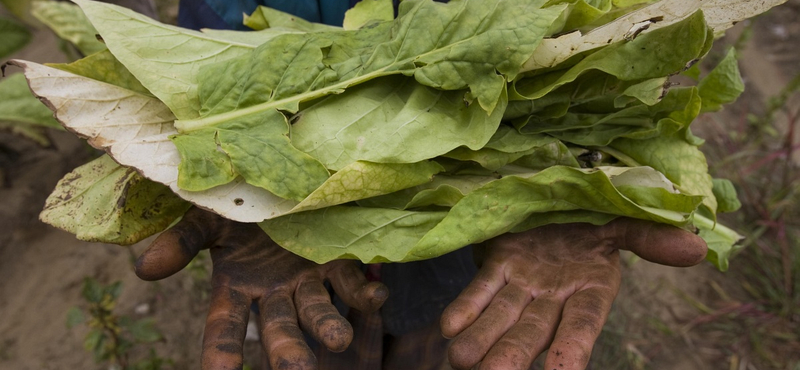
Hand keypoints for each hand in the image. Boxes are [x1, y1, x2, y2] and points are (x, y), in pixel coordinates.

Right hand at [135, 208, 388, 369]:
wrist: (277, 174)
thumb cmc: (236, 201)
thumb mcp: (207, 218)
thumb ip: (182, 242)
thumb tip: (143, 269)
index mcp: (236, 287)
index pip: (224, 328)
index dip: (223, 353)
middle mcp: (274, 292)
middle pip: (279, 329)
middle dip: (287, 351)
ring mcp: (307, 280)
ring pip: (318, 310)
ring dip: (329, 325)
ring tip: (339, 338)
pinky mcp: (337, 263)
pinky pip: (352, 283)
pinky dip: (365, 292)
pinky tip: (378, 295)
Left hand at [440, 218, 706, 369]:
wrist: (560, 197)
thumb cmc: (596, 216)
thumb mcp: (622, 222)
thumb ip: (649, 237)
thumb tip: (696, 248)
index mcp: (590, 290)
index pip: (583, 326)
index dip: (572, 348)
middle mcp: (554, 296)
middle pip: (533, 332)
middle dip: (513, 354)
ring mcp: (523, 283)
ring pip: (501, 317)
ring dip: (482, 340)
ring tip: (461, 360)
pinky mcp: (497, 264)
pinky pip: (480, 289)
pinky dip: (466, 307)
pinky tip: (450, 327)